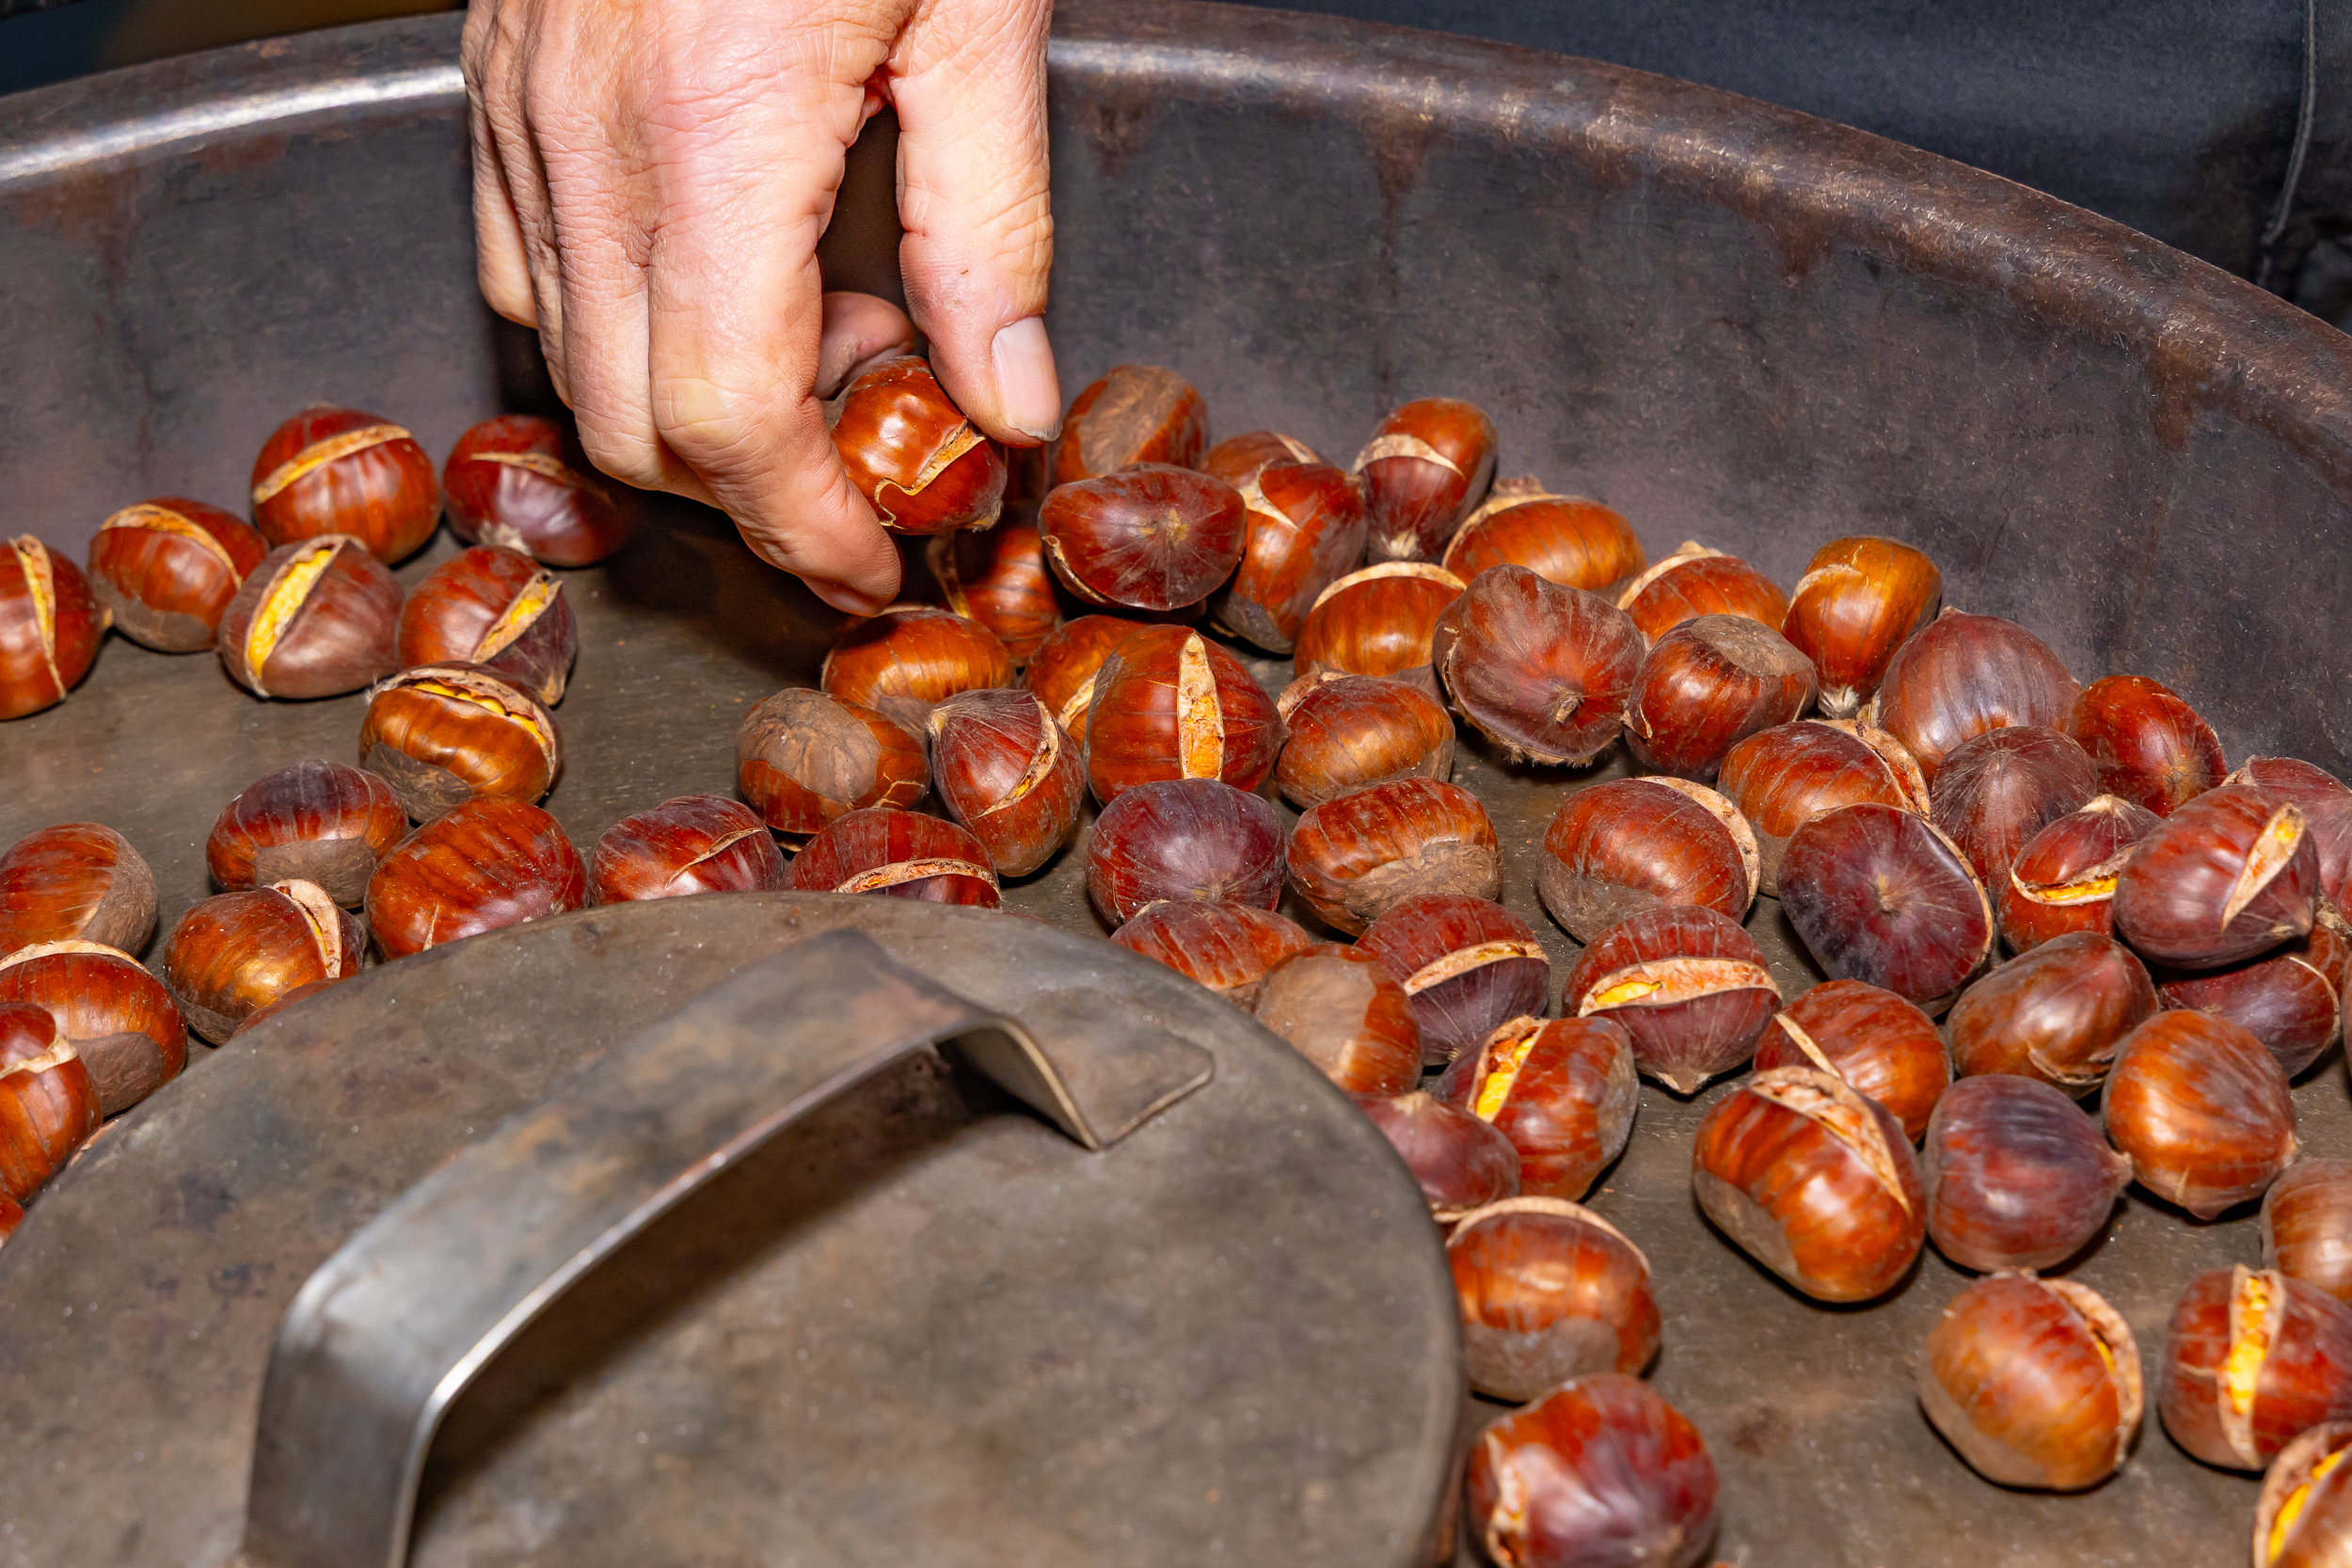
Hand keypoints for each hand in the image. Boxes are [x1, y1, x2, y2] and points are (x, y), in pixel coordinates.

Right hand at [462, 0, 1060, 613]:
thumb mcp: (982, 17)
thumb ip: (991, 226)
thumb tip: (1004, 404)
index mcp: (716, 124)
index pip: (730, 412)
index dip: (803, 519)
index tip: (869, 560)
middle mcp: (588, 129)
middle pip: (633, 419)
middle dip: (751, 490)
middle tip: (866, 464)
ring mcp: (524, 102)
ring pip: (564, 354)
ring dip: (690, 403)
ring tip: (820, 329)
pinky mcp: (498, 70)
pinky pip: (522, 258)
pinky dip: (617, 319)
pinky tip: (724, 271)